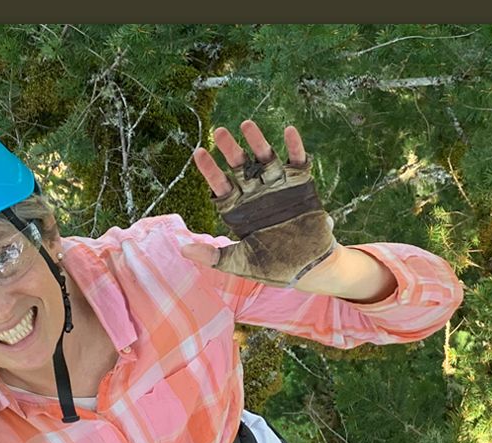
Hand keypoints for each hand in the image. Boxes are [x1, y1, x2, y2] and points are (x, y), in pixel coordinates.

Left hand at [180, 120, 335, 287]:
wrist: (309, 268)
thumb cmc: (273, 267)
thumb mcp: (240, 262)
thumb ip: (213, 256)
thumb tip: (182, 249)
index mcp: (238, 209)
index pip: (220, 185)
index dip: (210, 170)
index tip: (198, 153)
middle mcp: (255, 193)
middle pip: (240, 166)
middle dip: (230, 149)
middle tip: (219, 132)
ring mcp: (278, 186)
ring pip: (265, 158)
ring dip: (257, 141)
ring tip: (246, 124)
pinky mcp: (301, 185)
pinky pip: (297, 162)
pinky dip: (295, 147)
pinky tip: (289, 131)